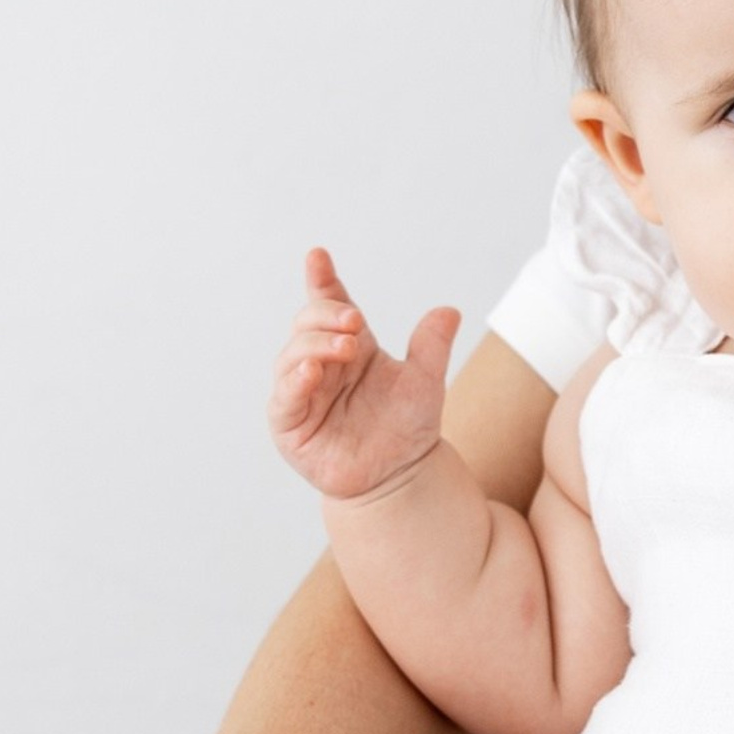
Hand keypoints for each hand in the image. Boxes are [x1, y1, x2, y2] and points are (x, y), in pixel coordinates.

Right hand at [270, 246, 460, 500]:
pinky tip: (312, 372)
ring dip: (315, 345)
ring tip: (345, 346)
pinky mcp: (289, 424)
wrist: (402, 477)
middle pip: (308, 324)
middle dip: (327, 315)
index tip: (318, 257)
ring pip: (292, 355)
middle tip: (355, 321)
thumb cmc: (407, 428)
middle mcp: (321, 363)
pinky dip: (295, 380)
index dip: (322, 281)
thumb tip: (449, 311)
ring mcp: (301, 392)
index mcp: (350, 345)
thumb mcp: (425, 383)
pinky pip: (284, 397)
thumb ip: (432, 347)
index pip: (330, 305)